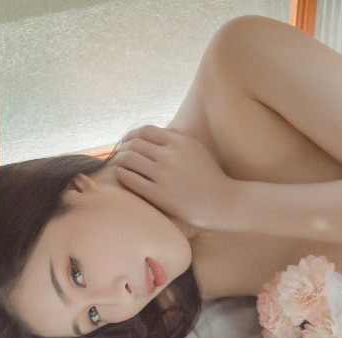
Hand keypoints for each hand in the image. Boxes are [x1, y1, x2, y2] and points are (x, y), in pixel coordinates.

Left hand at [113, 125, 237, 230]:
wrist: (222, 202)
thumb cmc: (207, 175)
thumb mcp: (195, 148)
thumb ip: (175, 137)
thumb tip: (149, 133)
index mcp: (179, 142)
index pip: (145, 131)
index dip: (131, 135)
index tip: (126, 142)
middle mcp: (170, 156)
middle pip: (134, 144)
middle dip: (123, 148)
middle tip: (119, 155)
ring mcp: (164, 175)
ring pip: (129, 160)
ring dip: (120, 161)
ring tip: (119, 165)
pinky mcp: (159, 195)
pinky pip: (131, 180)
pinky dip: (122, 175)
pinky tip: (123, 176)